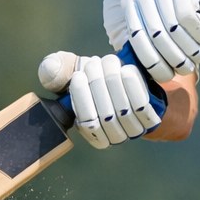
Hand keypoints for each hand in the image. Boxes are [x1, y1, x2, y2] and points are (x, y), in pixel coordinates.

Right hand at [37, 51, 160, 149]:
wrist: (136, 82)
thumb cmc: (101, 77)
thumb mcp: (79, 71)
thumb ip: (59, 71)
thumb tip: (48, 69)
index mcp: (92, 132)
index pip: (86, 123)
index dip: (81, 99)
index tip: (78, 76)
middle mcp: (113, 136)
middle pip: (105, 117)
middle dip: (97, 85)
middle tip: (95, 63)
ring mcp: (134, 130)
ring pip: (123, 110)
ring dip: (114, 82)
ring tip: (110, 62)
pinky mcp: (151, 119)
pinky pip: (141, 106)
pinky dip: (133, 86)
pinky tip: (127, 70)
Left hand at [120, 0, 199, 84]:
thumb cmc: (171, 16)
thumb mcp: (153, 26)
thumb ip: (147, 45)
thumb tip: (144, 76)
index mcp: (130, 5)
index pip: (137, 41)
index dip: (153, 63)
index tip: (168, 76)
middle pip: (156, 36)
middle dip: (174, 58)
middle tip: (187, 69)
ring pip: (173, 28)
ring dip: (189, 49)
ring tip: (199, 57)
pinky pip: (188, 17)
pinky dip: (198, 34)